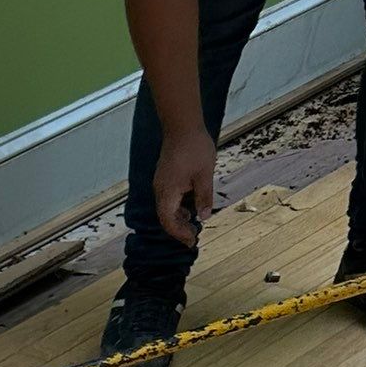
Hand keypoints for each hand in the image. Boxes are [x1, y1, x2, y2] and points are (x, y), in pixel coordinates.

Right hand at [153, 126, 217, 246]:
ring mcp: (160, 183)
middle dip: (178, 229)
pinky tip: (188, 207)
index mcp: (168, 192)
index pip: (168, 221)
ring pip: (166, 208)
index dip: (179, 233)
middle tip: (193, 237)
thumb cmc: (194, 147)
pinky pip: (167, 198)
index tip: (192, 241)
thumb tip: (204, 217)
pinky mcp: (164, 177)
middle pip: (165, 217)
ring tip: (192, 224)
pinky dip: (177, 207)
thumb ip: (204, 198)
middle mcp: (160, 190)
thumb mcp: (205, 175)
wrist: (182, 125)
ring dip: (178, 218)